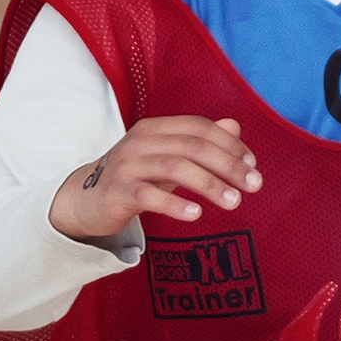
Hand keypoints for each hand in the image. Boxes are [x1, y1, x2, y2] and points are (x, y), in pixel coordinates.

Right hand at [51, 117, 259, 242]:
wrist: (86, 199)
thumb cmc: (135, 177)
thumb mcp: (169, 156)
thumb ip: (200, 141)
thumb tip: (234, 127)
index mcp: (156, 128)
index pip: (199, 128)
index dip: (229, 144)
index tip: (252, 165)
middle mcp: (141, 141)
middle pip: (192, 146)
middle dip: (228, 165)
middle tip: (254, 185)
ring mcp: (128, 165)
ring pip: (175, 167)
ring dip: (209, 184)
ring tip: (234, 202)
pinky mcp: (118, 192)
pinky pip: (149, 196)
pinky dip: (175, 204)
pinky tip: (196, 214)